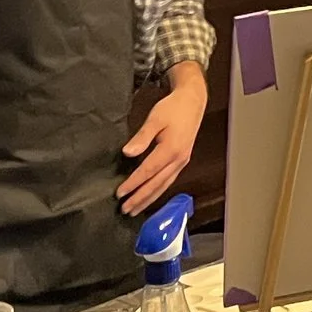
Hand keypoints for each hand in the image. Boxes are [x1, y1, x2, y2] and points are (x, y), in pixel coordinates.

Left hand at [120, 72, 206, 214]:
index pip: (148, 172)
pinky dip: (158, 191)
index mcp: (171, 150)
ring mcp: (182, 161)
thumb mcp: (155, 118)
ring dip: (149, 198)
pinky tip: (150, 195)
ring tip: (135, 209)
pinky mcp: (182, 160)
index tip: (119, 193)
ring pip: (164, 186)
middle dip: (140, 198)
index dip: (133, 184)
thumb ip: (142, 137)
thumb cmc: (173, 108)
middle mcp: (178, 159)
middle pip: (157, 184)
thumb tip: (128, 153)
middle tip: (125, 210)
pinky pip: (169, 180)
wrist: (192, 102)